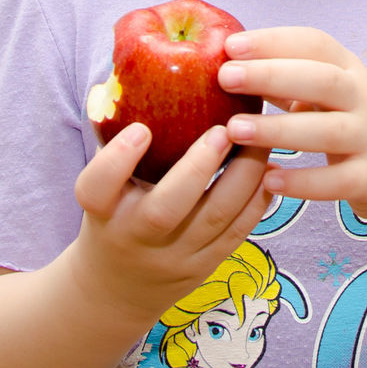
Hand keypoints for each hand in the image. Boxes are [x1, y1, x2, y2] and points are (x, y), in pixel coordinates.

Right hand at [70, 121, 271, 328]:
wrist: (116, 291)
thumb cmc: (110, 217)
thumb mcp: (101, 189)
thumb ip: (115, 145)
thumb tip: (128, 76)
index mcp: (102, 212)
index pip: (98, 187)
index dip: (117, 159)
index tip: (141, 128)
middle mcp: (135, 238)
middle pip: (166, 210)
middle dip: (198, 168)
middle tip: (223, 130)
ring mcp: (173, 258)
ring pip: (214, 221)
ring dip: (243, 177)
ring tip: (258, 139)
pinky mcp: (205, 267)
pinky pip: (237, 234)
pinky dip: (256, 200)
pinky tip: (268, 170)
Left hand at [218, 26, 366, 227]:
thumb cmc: (357, 123)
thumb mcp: (336, 93)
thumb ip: (293, 81)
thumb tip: (230, 64)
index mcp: (350, 70)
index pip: (315, 44)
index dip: (273, 41)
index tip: (230, 45)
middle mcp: (365, 98)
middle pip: (321, 80)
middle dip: (271, 75)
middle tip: (224, 77)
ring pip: (326, 130)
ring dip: (278, 129)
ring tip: (234, 129)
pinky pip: (337, 181)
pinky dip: (303, 182)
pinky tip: (269, 181)